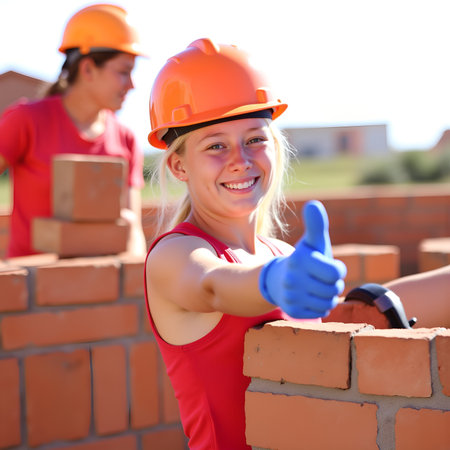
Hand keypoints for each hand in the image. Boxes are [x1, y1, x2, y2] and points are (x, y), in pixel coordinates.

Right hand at [259, 200, 346, 317]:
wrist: (279, 280)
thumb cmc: (304, 259)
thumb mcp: (312, 242)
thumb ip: (317, 225)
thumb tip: (313, 204)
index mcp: (299, 259)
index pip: (336, 272)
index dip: (337, 269)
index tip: (327, 265)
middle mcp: (292, 279)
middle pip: (334, 289)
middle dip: (332, 284)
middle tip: (320, 278)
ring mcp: (291, 296)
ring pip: (328, 303)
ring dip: (328, 296)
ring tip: (316, 287)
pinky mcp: (292, 311)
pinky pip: (320, 313)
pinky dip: (319, 306)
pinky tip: (309, 298)